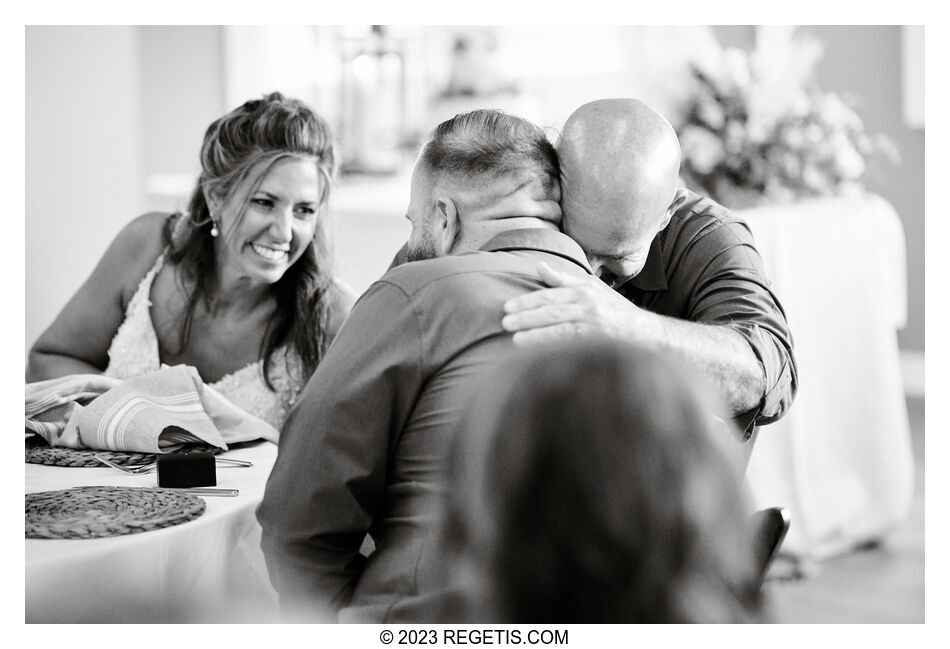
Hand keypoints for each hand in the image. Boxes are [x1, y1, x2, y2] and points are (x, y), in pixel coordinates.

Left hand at [502, 262, 645, 344]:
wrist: (646, 333)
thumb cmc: (613, 310)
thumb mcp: (591, 289)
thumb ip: (564, 280)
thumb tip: (538, 266)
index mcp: (584, 290)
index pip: (550, 294)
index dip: (527, 301)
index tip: (508, 307)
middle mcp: (589, 304)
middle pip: (552, 310)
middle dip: (527, 316)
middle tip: (505, 322)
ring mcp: (595, 324)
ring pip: (560, 327)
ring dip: (536, 333)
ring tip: (516, 339)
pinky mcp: (600, 342)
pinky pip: (572, 344)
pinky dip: (554, 347)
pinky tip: (538, 353)